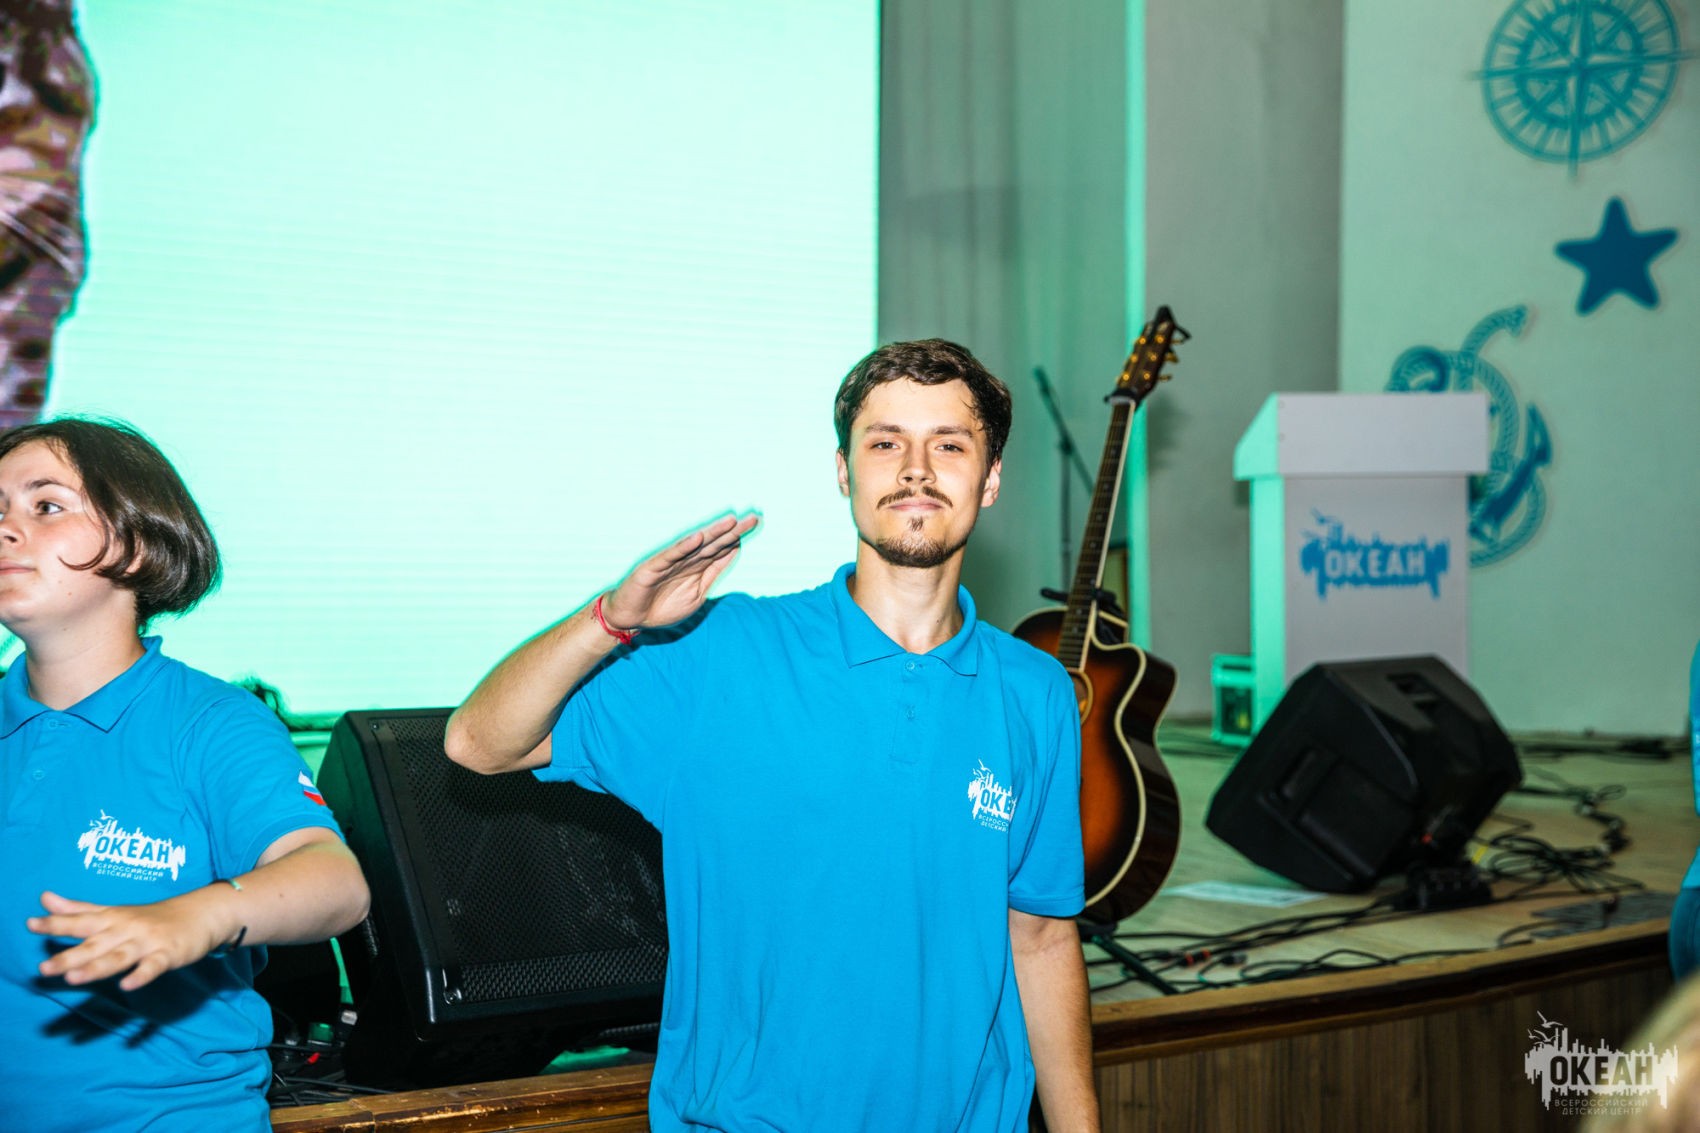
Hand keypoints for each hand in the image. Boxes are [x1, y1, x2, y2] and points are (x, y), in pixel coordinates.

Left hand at [27, 889, 234, 991]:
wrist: (202, 913)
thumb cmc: (152, 917)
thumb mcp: (114, 911)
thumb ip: (78, 909)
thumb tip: (43, 898)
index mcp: (112, 919)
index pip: (80, 920)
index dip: (56, 923)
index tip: (31, 924)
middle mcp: (126, 929)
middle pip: (94, 944)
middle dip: (69, 957)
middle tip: (44, 969)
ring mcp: (147, 942)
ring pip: (118, 957)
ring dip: (97, 967)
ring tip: (74, 978)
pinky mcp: (168, 954)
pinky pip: (153, 966)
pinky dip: (141, 975)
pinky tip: (128, 985)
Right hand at [602, 512, 759, 631]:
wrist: (632, 618)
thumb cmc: (662, 606)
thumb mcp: (697, 593)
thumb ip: (714, 572)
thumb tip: (735, 550)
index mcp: (697, 566)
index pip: (721, 548)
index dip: (738, 536)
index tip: (756, 523)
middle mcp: (686, 559)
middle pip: (713, 542)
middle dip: (733, 531)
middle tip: (753, 518)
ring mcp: (669, 562)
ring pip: (696, 545)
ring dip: (713, 533)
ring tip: (730, 521)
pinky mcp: (652, 567)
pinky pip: (671, 556)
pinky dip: (684, 547)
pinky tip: (697, 537)